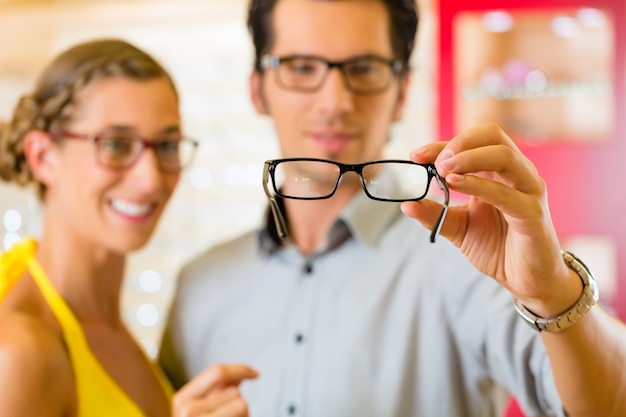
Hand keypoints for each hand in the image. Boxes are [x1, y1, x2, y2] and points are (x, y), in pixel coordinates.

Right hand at [172, 364, 257, 416]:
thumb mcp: (204, 407)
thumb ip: (218, 388)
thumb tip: (239, 373)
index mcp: (181, 399)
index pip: (216, 371)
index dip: (241, 369)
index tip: (255, 373)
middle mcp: (186, 411)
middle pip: (233, 390)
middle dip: (237, 400)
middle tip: (229, 415)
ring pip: (241, 403)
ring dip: (242, 413)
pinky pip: (242, 411)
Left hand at [400, 124, 580, 316]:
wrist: (526, 281)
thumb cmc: (498, 248)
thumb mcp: (458, 228)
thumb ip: (435, 214)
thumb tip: (406, 204)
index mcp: (499, 172)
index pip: (472, 143)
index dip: (442, 145)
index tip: (415, 155)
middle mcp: (517, 174)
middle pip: (492, 136)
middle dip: (458, 143)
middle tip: (434, 163)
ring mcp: (528, 191)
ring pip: (503, 155)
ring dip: (468, 157)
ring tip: (442, 170)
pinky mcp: (532, 214)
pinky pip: (505, 193)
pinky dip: (478, 185)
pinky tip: (454, 184)